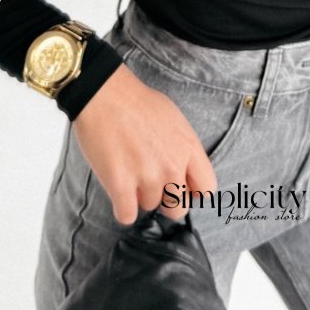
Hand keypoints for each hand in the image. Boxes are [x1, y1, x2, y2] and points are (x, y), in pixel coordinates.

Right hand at [71, 63, 218, 223]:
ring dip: (137, 195)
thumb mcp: (174, 120)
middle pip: (178, 208)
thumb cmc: (136, 102)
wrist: (103, 93)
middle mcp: (173, 166)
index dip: (192, 192)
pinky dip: (121, 207)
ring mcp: (147, 176)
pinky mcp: (121, 185)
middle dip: (165, 200)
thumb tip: (184, 171)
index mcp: (189, 148)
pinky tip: (117, 188)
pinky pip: (126, 216)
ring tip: (127, 168)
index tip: (180, 187)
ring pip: (148, 206)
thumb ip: (183, 148)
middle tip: (150, 183)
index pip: (206, 189)